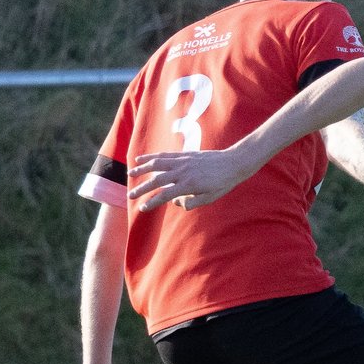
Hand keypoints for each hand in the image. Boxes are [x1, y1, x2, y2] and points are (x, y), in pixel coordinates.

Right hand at [128, 146, 257, 211]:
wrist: (233, 163)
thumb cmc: (223, 183)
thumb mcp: (210, 198)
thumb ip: (192, 202)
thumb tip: (176, 203)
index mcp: (188, 185)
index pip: (165, 195)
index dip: (153, 202)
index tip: (143, 208)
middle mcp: (182, 172)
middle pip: (157, 181)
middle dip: (142, 189)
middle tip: (130, 196)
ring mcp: (182, 162)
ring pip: (157, 165)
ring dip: (142, 169)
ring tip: (130, 174)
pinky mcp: (184, 154)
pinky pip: (164, 156)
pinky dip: (151, 157)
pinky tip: (141, 159)